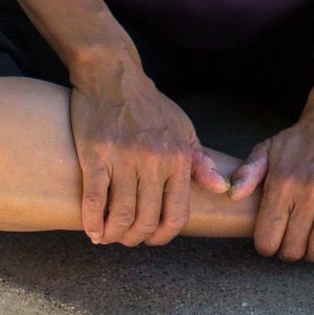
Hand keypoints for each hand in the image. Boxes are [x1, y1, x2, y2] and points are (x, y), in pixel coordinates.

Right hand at [67, 63, 229, 247]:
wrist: (113, 74)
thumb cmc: (150, 106)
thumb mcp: (184, 130)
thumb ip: (200, 162)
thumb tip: (220, 189)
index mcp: (179, 157)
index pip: (177, 213)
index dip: (164, 235)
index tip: (153, 239)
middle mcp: (154, 160)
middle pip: (146, 219)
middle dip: (136, 237)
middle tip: (128, 239)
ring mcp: (124, 158)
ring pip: (121, 213)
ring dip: (115, 233)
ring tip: (110, 236)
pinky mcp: (96, 154)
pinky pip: (95, 199)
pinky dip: (93, 221)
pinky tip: (93, 231)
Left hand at [236, 108, 313, 262]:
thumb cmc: (300, 141)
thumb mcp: (266, 150)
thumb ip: (246, 173)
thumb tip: (232, 194)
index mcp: (283, 182)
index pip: (269, 237)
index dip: (267, 247)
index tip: (270, 243)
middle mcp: (310, 190)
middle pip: (295, 247)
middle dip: (289, 251)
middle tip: (291, 243)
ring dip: (313, 252)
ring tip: (310, 242)